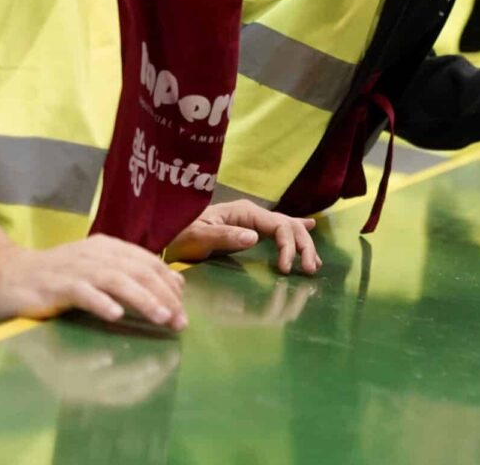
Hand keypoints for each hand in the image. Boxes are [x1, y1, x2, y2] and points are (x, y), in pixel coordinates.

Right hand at [0, 235, 187, 330]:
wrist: (7, 274)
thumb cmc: (57, 275)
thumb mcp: (97, 267)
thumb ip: (131, 272)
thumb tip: (173, 283)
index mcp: (110, 247)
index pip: (149, 263)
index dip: (169, 285)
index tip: (184, 309)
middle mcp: (97, 254)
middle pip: (139, 272)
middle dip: (164, 296)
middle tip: (179, 321)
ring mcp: (77, 269)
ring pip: (117, 281)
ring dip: (143, 299)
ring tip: (161, 317)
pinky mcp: (57, 286)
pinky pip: (83, 293)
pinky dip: (101, 303)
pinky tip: (116, 315)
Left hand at [166, 200, 319, 275]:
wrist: (166, 235)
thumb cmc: (180, 234)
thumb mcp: (199, 236)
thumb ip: (225, 236)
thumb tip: (254, 238)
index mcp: (244, 211)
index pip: (278, 225)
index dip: (288, 246)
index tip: (287, 269)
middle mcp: (252, 213)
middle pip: (288, 225)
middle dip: (303, 245)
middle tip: (311, 268)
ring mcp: (251, 220)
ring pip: (287, 228)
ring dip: (303, 243)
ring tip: (313, 262)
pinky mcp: (249, 229)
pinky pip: (278, 230)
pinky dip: (294, 232)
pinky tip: (309, 228)